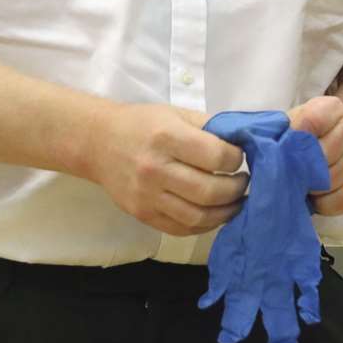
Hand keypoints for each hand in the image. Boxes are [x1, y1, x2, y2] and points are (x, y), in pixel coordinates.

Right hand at [86, 103, 247, 236]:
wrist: (98, 143)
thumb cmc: (142, 124)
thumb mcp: (176, 113)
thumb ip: (209, 127)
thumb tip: (244, 141)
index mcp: (167, 137)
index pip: (215, 156)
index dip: (236, 159)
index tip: (240, 157)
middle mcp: (155, 169)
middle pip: (209, 191)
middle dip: (236, 189)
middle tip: (243, 182)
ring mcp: (147, 196)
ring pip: (198, 217)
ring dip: (225, 212)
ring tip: (236, 201)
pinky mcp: (142, 215)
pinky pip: (181, 229)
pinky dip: (204, 225)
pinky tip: (215, 214)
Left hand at [286, 96, 342, 215]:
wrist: (336, 142)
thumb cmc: (305, 134)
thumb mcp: (292, 121)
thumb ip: (282, 132)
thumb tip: (270, 153)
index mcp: (332, 108)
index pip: (310, 122)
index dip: (291, 141)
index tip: (278, 153)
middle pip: (320, 156)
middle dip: (299, 170)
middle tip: (286, 174)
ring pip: (328, 182)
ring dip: (310, 188)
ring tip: (301, 183)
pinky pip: (337, 202)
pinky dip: (322, 204)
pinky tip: (315, 194)